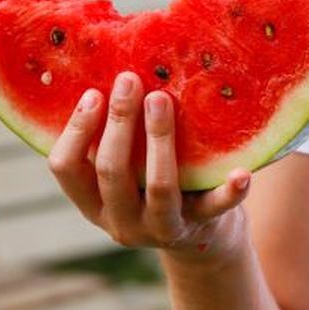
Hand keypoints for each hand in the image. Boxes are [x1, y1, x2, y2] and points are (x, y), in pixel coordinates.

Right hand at [47, 70, 253, 262]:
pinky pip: (216, 207)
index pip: (67, 169)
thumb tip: (108, 70)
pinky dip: (230, 191)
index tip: (92, 92)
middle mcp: (122, 223)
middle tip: (129, 80)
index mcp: (94, 205)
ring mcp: (163, 228)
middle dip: (119, 122)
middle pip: (112, 172)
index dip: (76, 130)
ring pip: (160, 186)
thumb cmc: (153, 187)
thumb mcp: (126, 170)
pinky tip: (241, 172)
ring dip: (160, 139)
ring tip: (162, 99)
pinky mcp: (203, 226)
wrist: (201, 239)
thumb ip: (111, 141)